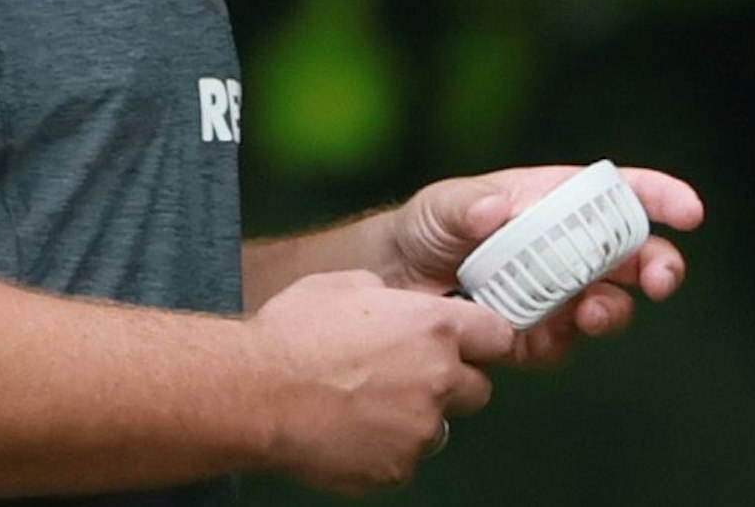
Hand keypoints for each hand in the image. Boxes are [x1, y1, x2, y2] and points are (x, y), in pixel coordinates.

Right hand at [245, 269, 513, 494]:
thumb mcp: (343, 284)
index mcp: (433, 327)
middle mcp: (437, 380)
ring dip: (414, 416)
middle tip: (407, 373)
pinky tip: (347, 428)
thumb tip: (392, 302)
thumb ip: (385, 295)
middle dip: (451, 381)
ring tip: (365, 403)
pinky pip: (402, 458)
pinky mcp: (395, 469)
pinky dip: (383, 447)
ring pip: (436, 427)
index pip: (497, 335)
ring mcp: (419, 431)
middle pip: (478, 388)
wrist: (257, 391)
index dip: (481, 337)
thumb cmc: (294, 333)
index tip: (468, 341)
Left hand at [384, 164, 704, 367]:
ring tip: (590, 312)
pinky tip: (532, 333)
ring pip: (611, 303)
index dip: (658, 197)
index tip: (689, 211)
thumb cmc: (426, 228)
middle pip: (634, 255)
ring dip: (612, 308)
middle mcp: (567, 246)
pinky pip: (565, 343)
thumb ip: (465, 206)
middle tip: (661, 280)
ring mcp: (558, 292)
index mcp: (553, 201)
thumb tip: (495, 212)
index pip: (618, 193)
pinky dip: (558, 339)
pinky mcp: (539, 334)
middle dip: (660, 266)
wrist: (395, 286)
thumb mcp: (440, 206)